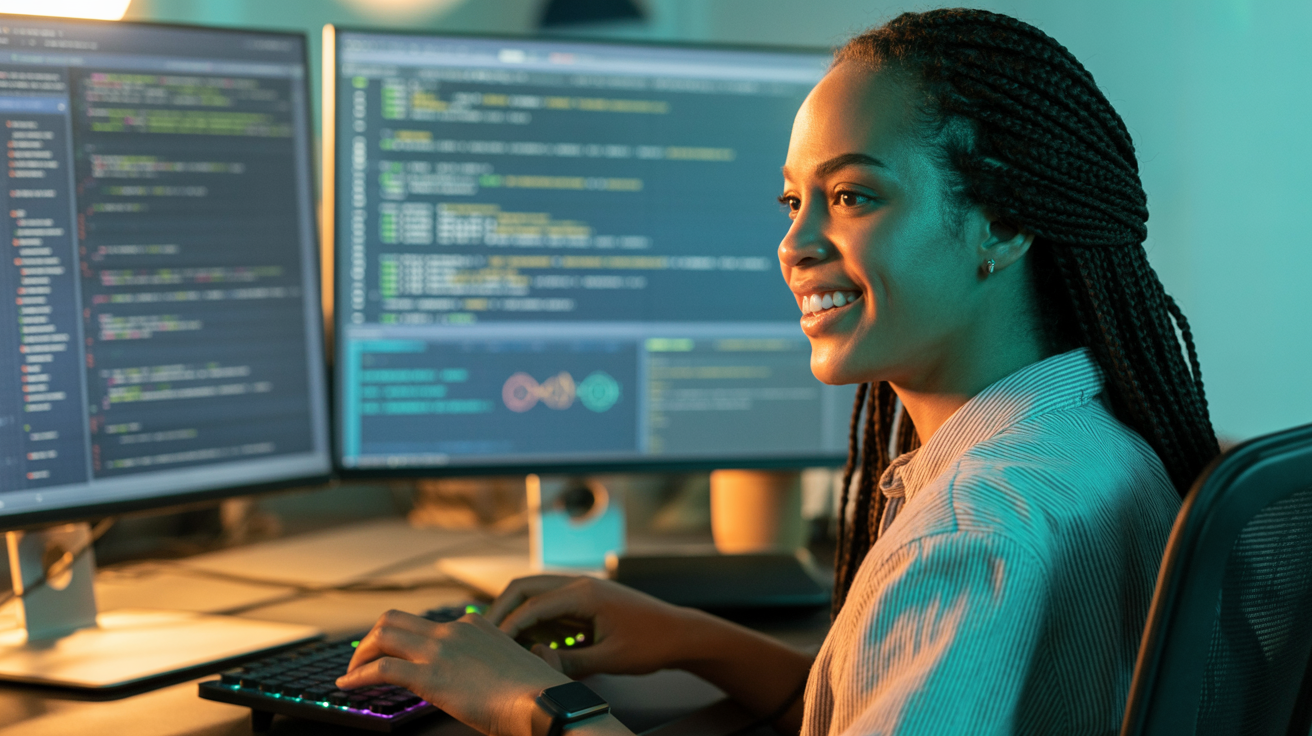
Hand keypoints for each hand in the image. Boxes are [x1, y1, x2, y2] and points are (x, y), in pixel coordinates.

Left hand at [337, 610, 570, 735]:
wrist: (543, 702)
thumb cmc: (538, 693)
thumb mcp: (523, 663)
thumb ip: (513, 657)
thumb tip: (527, 659)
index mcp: (476, 625)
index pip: (429, 624)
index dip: (406, 640)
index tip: (397, 654)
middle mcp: (454, 630)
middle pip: (396, 618)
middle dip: (373, 637)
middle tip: (364, 658)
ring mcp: (440, 650)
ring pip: (382, 634)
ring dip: (361, 652)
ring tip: (351, 671)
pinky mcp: (429, 676)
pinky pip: (380, 669)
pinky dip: (357, 675)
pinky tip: (348, 685)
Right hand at [486, 576, 691, 678]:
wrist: (679, 633)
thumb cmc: (651, 644)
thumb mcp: (609, 659)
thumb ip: (569, 662)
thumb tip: (534, 662)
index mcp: (584, 593)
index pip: (531, 604)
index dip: (507, 625)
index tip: (491, 645)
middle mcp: (579, 584)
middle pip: (524, 586)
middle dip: (501, 610)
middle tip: (483, 635)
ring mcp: (582, 589)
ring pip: (535, 592)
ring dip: (516, 612)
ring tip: (501, 640)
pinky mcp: (585, 600)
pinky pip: (550, 603)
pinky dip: (534, 618)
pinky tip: (530, 641)